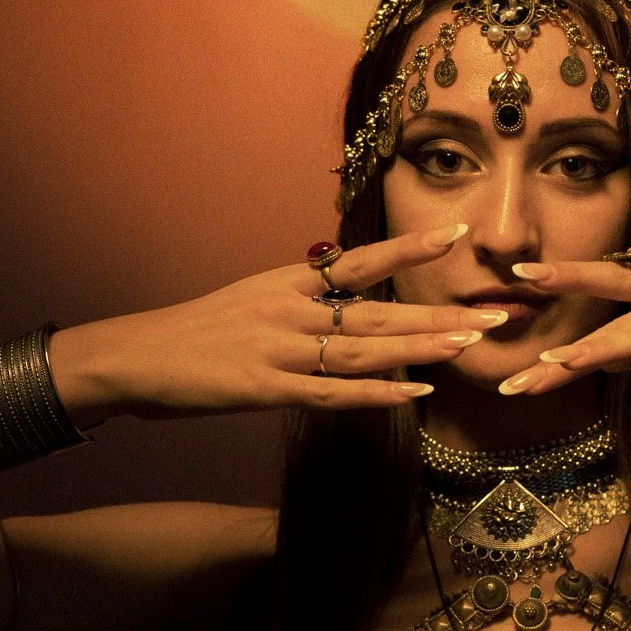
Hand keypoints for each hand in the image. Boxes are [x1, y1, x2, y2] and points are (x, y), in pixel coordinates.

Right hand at [55, 223, 504, 418]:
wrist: (132, 357)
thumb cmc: (196, 334)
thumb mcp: (252, 300)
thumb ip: (302, 301)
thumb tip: (347, 298)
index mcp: (289, 283)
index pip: (362, 260)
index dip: (412, 248)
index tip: (459, 234)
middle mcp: (291, 310)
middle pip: (381, 312)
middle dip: (442, 315)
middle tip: (498, 314)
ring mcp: (280, 349)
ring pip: (367, 350)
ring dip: (424, 350)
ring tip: (473, 346)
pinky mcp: (266, 389)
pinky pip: (334, 394)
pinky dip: (379, 396)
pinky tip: (417, 395)